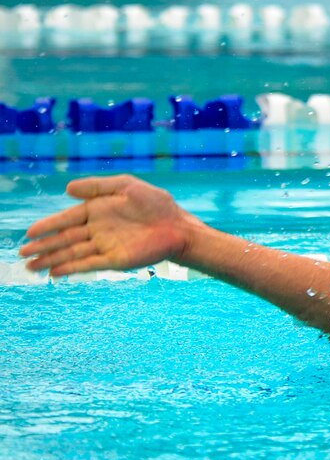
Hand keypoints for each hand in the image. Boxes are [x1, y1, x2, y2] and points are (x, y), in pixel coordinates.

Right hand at [20, 175, 196, 276]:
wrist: (178, 226)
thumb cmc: (156, 204)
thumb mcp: (126, 186)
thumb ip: (97, 186)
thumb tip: (67, 189)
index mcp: (97, 211)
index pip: (67, 220)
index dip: (48, 226)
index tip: (30, 233)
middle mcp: (97, 230)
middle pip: (65, 239)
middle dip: (43, 246)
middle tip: (23, 253)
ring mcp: (105, 246)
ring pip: (72, 253)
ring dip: (52, 260)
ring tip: (31, 267)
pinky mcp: (115, 260)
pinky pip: (88, 264)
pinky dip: (71, 268)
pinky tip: (55, 273)